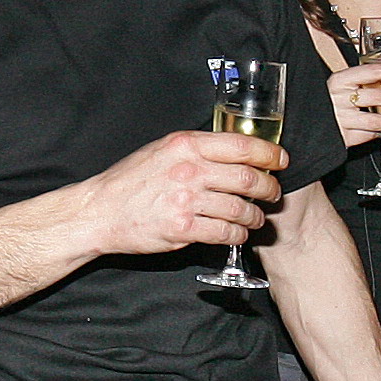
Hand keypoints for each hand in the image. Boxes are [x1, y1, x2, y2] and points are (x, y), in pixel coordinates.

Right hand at [84, 128, 282, 254]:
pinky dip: (237, 235)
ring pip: (240, 209)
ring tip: (256, 219)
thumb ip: (196, 149)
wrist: (100, 211)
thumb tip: (233, 152)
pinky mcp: (182, 229)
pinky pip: (224, 233)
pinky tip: (237, 234)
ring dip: (255, 216)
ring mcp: (186, 200)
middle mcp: (189, 170)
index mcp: (186, 145)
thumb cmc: (130, 181)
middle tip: (274, 194)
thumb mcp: (162, 150)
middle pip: (249, 178)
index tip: (280, 161)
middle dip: (270, 189)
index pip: (242, 145)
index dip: (270, 154)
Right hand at [325, 60, 380, 148]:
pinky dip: (380, 133)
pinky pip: (368, 135)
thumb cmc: (322, 102)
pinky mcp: (342, 137)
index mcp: (340, 80)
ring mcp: (340, 118)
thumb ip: (359, 82)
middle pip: (380, 97)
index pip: (375, 71)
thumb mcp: (337, 85)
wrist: (303, 123)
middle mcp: (339, 98)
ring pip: (378, 120)